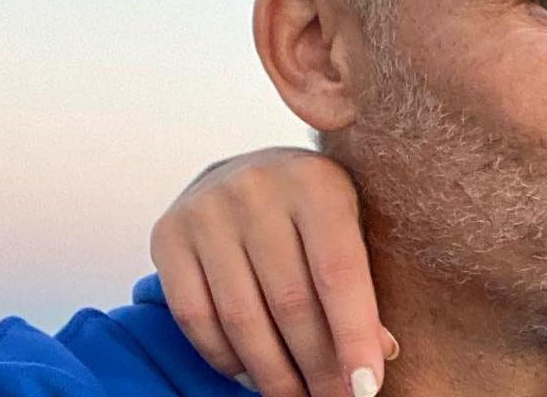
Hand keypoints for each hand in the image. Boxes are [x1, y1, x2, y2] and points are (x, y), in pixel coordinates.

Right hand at [150, 147, 393, 396]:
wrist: (251, 172)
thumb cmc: (316, 210)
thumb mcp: (351, 229)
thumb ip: (362, 285)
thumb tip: (379, 354)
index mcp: (316, 182)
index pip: (338, 272)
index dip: (353, 337)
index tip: (366, 388)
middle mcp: (258, 188)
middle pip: (290, 302)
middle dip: (317, 366)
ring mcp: (206, 210)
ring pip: (242, 317)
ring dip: (273, 373)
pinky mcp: (167, 234)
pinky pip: (195, 317)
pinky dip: (227, 359)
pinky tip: (253, 376)